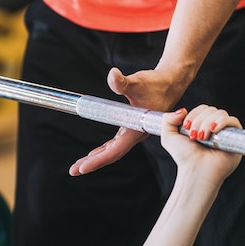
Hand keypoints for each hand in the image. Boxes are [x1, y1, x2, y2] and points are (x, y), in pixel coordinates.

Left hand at [69, 67, 186, 175]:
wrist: (171, 83)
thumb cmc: (156, 84)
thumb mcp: (138, 82)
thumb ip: (123, 82)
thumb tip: (112, 74)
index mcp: (136, 130)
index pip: (114, 150)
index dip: (97, 160)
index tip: (82, 168)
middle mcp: (135, 135)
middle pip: (111, 154)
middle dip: (92, 163)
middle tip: (73, 171)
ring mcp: (133, 133)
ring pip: (112, 150)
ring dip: (96, 158)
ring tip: (80, 166)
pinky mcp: (131, 128)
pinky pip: (115, 143)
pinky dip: (103, 150)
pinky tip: (94, 153)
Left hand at [162, 105, 241, 183]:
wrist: (195, 170)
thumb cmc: (184, 157)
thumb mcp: (168, 137)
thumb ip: (168, 120)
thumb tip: (182, 110)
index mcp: (202, 125)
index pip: (202, 109)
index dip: (194, 114)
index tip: (186, 127)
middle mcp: (214, 127)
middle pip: (211, 110)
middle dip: (199, 121)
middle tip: (193, 136)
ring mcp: (225, 132)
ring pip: (220, 114)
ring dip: (207, 123)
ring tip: (202, 138)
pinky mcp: (235, 138)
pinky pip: (233, 121)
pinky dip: (222, 122)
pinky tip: (213, 130)